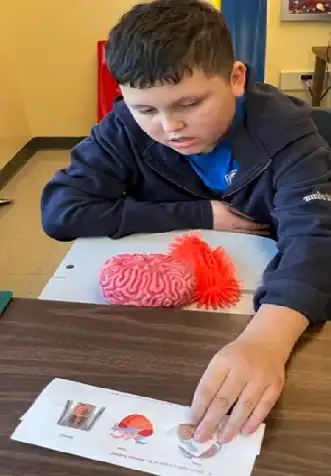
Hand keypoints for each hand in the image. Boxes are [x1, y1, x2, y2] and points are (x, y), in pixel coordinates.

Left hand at [190, 305, 307, 443]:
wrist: (267, 341)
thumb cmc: (238, 354)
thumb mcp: (221, 360)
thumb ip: (212, 382)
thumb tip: (201, 412)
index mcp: (223, 361)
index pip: (208, 388)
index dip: (198, 407)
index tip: (191, 423)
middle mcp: (242, 369)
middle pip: (223, 400)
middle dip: (211, 422)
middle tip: (201, 438)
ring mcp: (260, 378)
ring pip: (244, 407)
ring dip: (231, 426)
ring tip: (222, 439)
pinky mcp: (275, 386)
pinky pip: (263, 408)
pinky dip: (253, 422)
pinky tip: (244, 432)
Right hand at [211, 201, 268, 234]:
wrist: (200, 215)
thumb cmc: (214, 208)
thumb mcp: (228, 205)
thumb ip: (240, 207)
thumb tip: (252, 207)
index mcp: (237, 222)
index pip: (253, 224)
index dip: (262, 225)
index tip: (271, 222)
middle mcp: (236, 228)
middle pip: (252, 230)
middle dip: (262, 230)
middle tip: (272, 229)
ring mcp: (232, 230)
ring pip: (247, 231)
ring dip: (257, 231)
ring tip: (265, 231)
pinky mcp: (228, 229)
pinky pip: (242, 230)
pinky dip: (249, 230)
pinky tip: (252, 229)